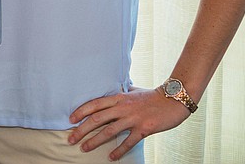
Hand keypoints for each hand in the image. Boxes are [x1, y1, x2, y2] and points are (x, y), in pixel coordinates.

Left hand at [68, 86, 191, 160]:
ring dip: (94, 141)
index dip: (81, 111)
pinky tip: (111, 157)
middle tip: (70, 138)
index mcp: (119, 97)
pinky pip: (128, 142)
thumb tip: (114, 88)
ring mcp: (133, 118)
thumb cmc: (152, 95)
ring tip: (84, 148)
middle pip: (97, 119)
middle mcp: (123, 107)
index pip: (95, 104)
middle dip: (82, 129)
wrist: (173, 100)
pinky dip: (119, 150)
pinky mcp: (144, 128)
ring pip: (109, 131)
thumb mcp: (133, 91)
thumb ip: (122, 91)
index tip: (70, 119)